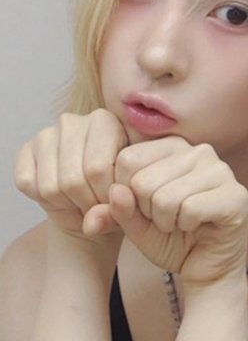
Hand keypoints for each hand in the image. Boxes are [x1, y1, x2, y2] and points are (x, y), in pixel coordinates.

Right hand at [14, 109, 127, 240]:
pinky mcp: (25, 150)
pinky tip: (62, 197)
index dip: (105, 197)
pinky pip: (26, 184)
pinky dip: (44, 201)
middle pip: (73, 179)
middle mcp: (73, 121)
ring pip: (50, 186)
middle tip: (96, 207)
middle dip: (86, 204)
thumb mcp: (128, 197)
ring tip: (82, 202)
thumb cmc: (116, 189)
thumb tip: (94, 219)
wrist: (91, 197)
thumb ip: (121, 208)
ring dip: (66, 205)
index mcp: (105, 121)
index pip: (98, 168)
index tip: (113, 202)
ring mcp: (46, 134)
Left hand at [104, 137, 247, 284]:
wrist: (205, 270)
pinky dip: (186, 226)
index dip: (126, 194)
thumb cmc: (170, 239)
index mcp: (173, 146)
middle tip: (165, 219)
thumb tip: (115, 191)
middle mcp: (199, 151)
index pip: (127, 159)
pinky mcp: (236, 195)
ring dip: (165, 221)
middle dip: (147, 211)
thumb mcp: (134, 224)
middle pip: (143, 180)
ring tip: (179, 223)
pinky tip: (197, 226)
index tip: (145, 207)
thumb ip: (118, 209)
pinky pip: (191, 209)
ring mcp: (221, 170)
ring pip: (166, 197)